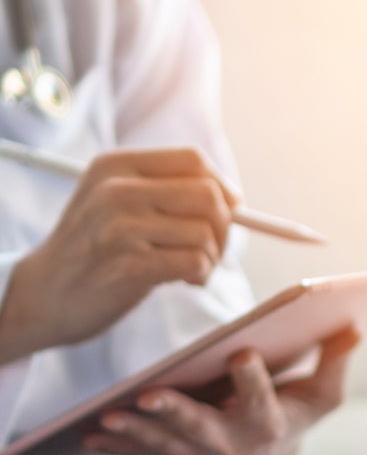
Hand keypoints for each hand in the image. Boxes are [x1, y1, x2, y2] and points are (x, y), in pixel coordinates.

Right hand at [0, 148, 238, 364]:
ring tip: (192, 269)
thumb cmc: (92, 249)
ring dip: (212, 257)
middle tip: (211, 249)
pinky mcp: (129, 265)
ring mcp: (121, 227)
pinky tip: (184, 281)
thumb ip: (164, 190)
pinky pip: (196, 262)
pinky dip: (202, 275)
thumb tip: (234, 198)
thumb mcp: (114, 202)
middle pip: (209, 195)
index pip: (193, 159)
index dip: (222, 186)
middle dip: (224, 226)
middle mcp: (116, 190)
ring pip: (206, 232)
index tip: (227, 211)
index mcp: (115, 166)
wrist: (43, 294)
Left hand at [82, 329, 356, 454]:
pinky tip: (91, 435)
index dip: (252, 379)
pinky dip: (117, 447)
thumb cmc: (294, 417)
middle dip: (175, 414)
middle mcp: (233, 445)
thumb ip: (335, 362)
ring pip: (165, 444)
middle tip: (149, 396)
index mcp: (269, 424)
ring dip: (135, 432)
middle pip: (203, 429)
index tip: (242, 352)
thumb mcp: (321, 396)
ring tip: (108, 417)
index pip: (262, 400)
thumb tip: (353, 325)